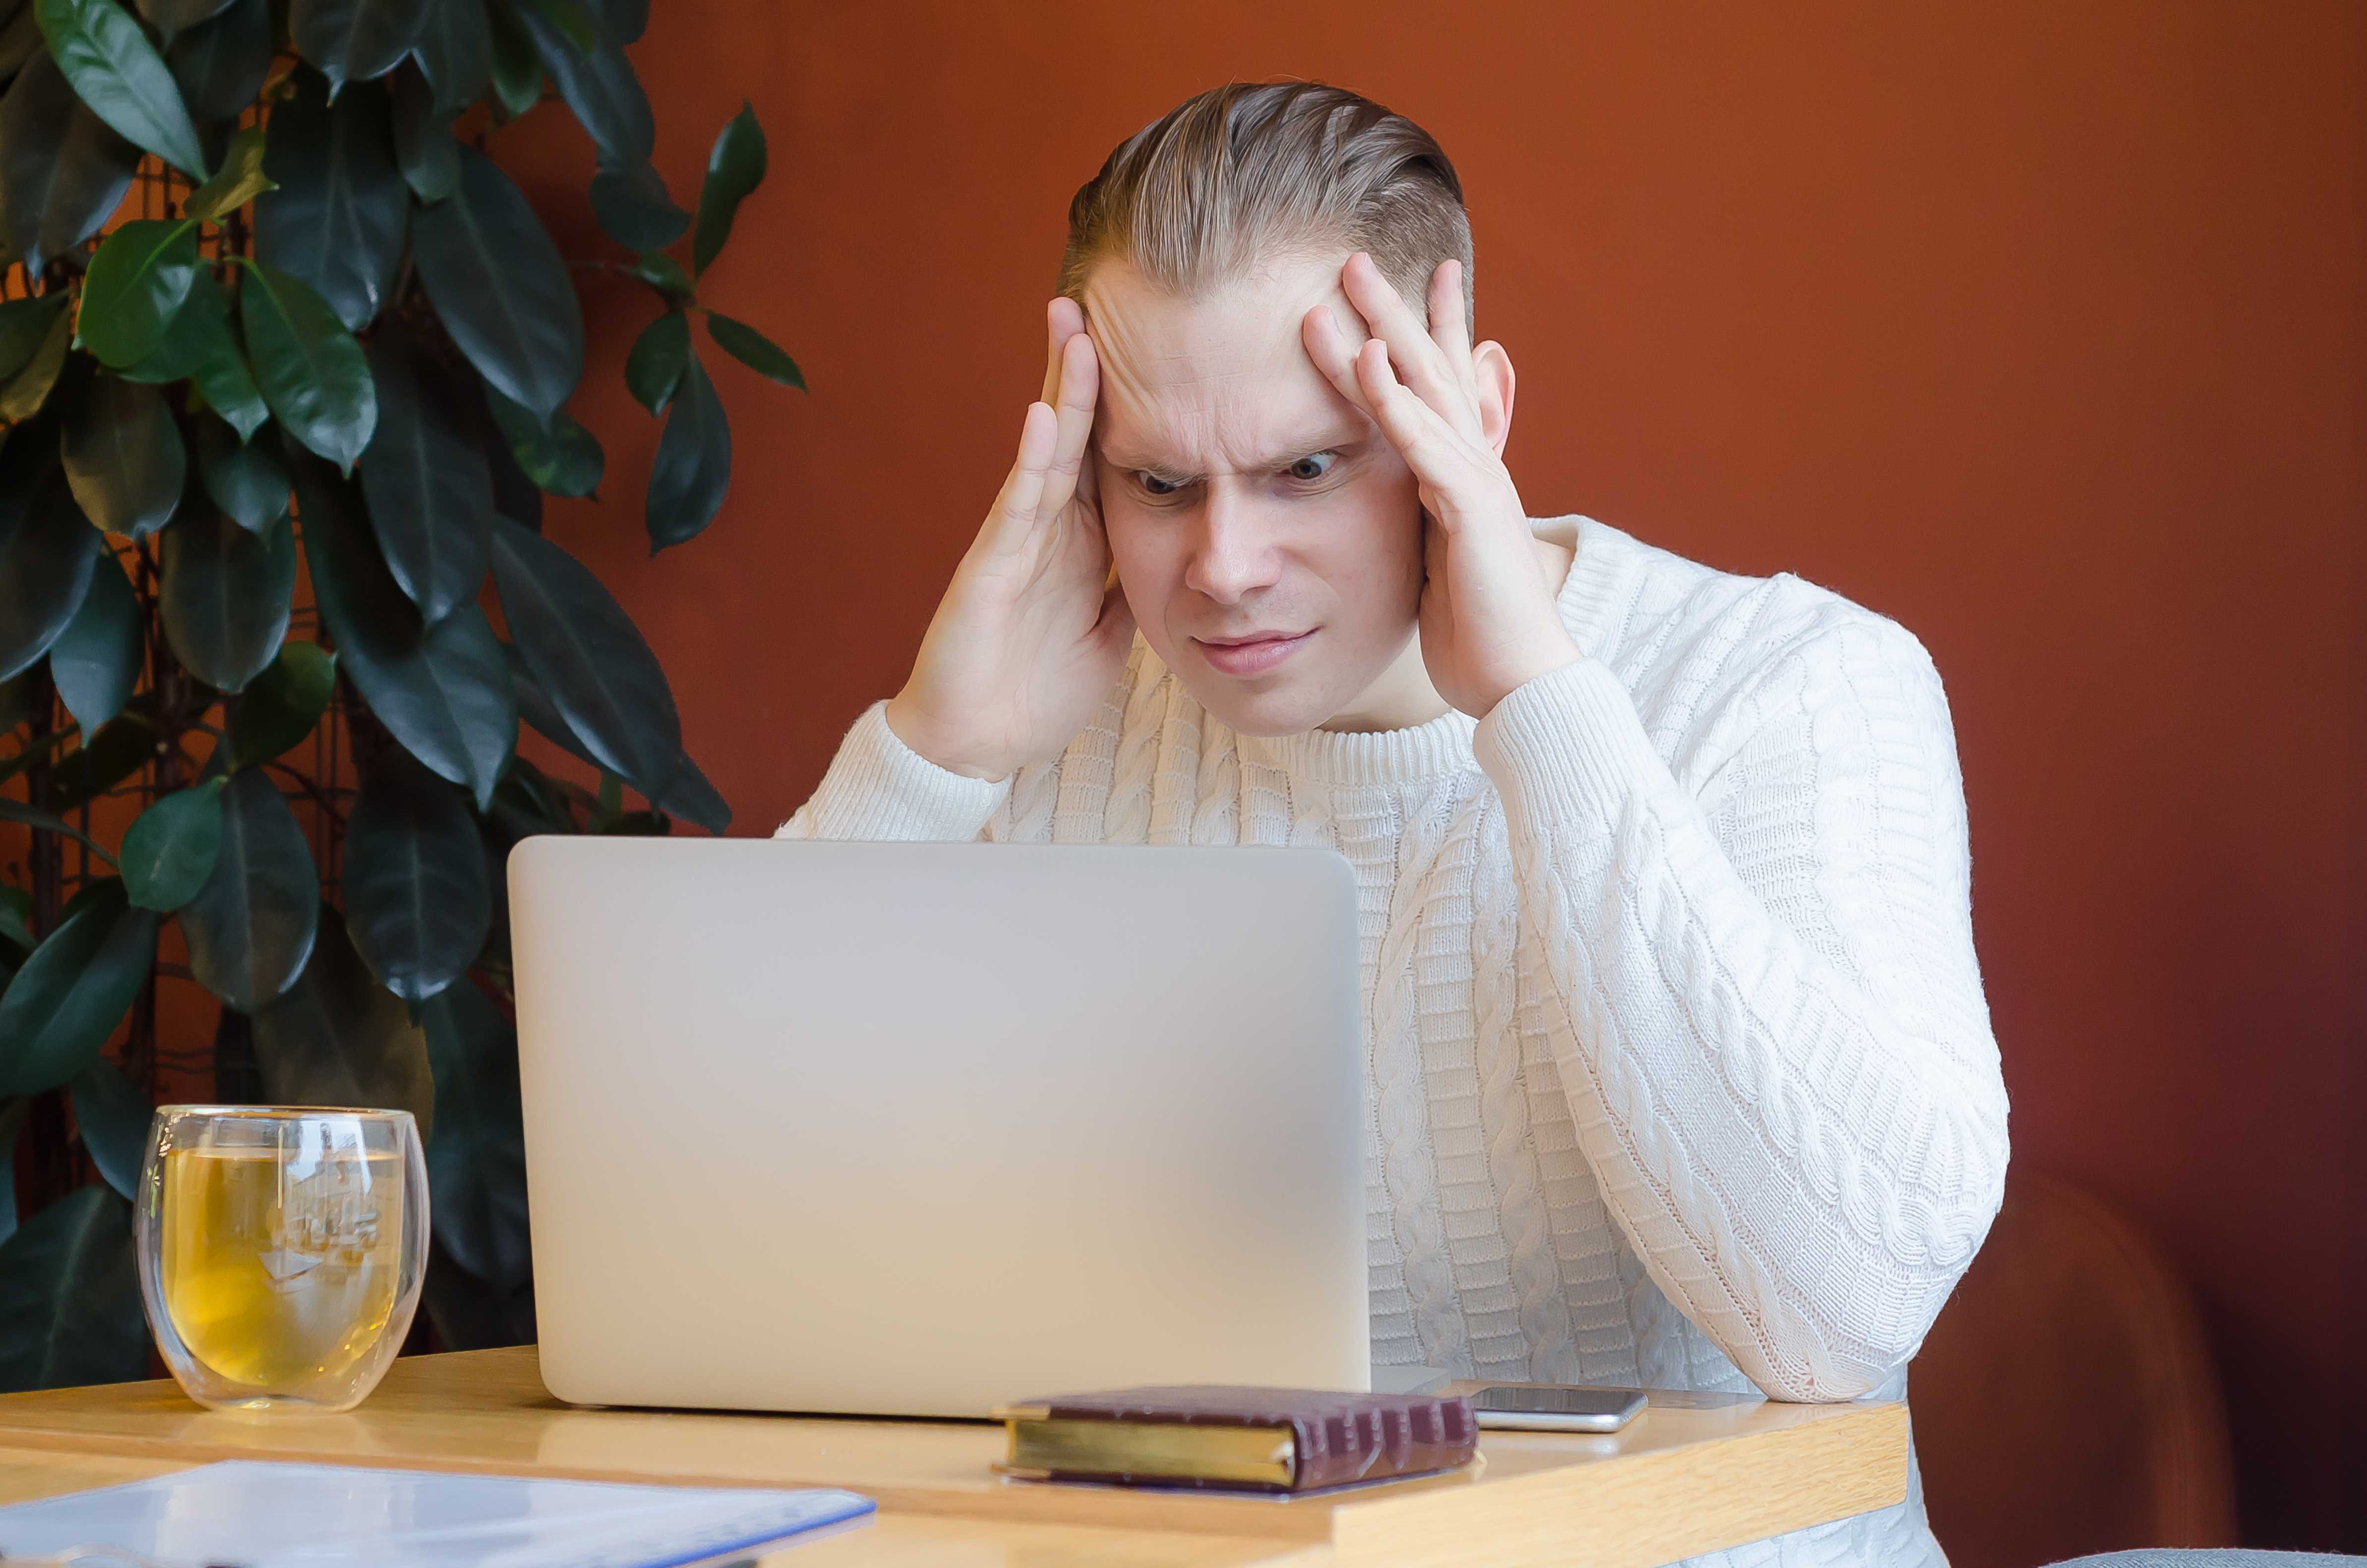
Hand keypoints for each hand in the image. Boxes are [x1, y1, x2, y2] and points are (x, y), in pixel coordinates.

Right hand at [884, 299, 1134, 780]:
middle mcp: (1047, 528)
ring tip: (1073, 328)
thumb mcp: (1113, 630)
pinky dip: (1034, 459)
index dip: (1130, 402)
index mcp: (1079, 540)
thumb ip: (1136, 583)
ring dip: (1062, 389)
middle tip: (1096, 298)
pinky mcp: (992, 568)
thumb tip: (1184, 551)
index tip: (1155, 346)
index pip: (1109, 456)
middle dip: (1085, 367)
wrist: (977, 743)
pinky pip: (1018, 506)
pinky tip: (1046, 413)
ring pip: (1047, 452)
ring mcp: (1017, 542)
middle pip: (1076, 433)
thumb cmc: (1037, 688)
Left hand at [1301, 253, 1579, 717]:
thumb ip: (1424, 513)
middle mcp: (1475, 464)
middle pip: (1430, 368)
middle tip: (1356, 254)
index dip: (1427, 330)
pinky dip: (1393, 401)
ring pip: (1423, 389)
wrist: (1519, 682)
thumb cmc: (1476, 631)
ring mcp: (1476, 481)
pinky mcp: (1469, 510)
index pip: (1443, 389)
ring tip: (1346, 280)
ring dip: (1384, 331)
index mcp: (1464, 475)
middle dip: (1395, 308)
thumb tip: (1407, 489)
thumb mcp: (1437, 558)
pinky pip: (1423, 444)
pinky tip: (1368, 362)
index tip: (1410, 277)